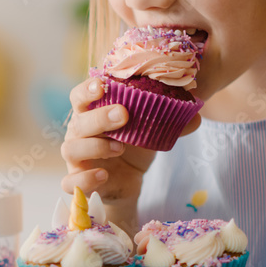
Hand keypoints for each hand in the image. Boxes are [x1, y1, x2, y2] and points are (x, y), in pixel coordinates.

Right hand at [60, 77, 200, 203]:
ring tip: (120, 148)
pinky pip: (70, 181)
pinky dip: (85, 178)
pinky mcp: (78, 180)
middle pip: (78, 122)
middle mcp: (78, 132)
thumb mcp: (152, 130)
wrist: (128, 180)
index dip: (87, 89)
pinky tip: (103, 175)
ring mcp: (75, 158)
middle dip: (100, 117)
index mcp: (91, 112)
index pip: (80, 96)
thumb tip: (195, 116)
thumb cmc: (134, 144)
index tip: (103, 85)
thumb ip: (171, 121)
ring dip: (95, 147)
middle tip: (124, 114)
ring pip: (71, 149)